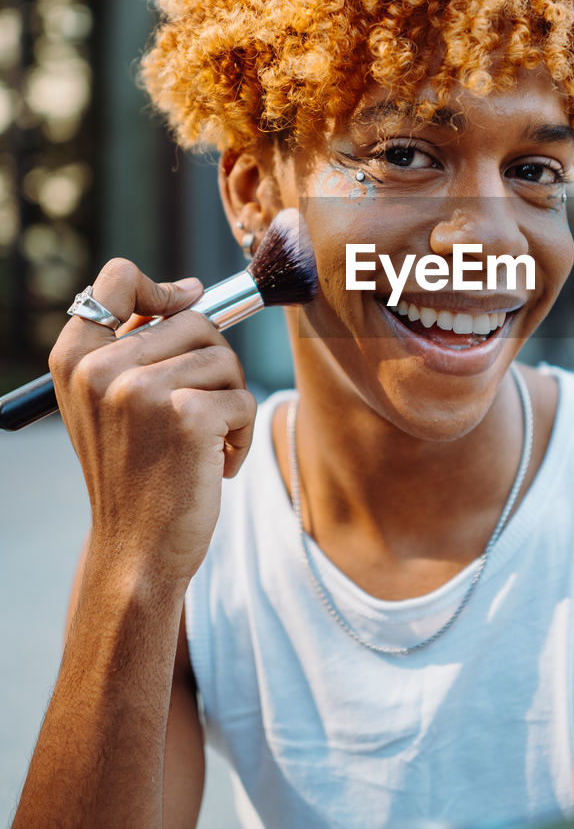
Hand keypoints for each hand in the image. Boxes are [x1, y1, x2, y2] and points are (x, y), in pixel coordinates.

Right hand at [49, 258, 256, 585]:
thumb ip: (133, 345)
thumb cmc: (135, 472)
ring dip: (231, 401)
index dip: (160, 286)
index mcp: (74, 358)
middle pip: (193, 319)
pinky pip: (245, 398)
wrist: (136, 551)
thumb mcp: (109, 402)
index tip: (185, 302)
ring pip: (225, 359)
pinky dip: (243, 433)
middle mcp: (100, 369)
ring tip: (205, 443)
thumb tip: (193, 290)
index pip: (117, 278)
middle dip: (212, 363)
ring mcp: (142, 391)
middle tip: (200, 411)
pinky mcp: (188, 417)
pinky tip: (216, 465)